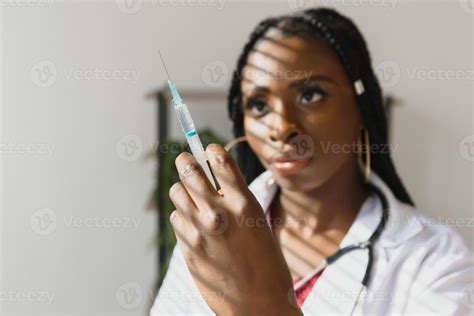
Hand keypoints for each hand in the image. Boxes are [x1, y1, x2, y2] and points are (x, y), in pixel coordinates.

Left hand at [169, 143, 301, 315]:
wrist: (259, 304)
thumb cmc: (267, 263)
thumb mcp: (259, 223)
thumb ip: (235, 200)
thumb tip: (214, 181)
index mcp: (243, 204)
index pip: (219, 161)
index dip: (211, 151)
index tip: (208, 149)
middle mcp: (219, 214)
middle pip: (189, 171)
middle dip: (186, 162)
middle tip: (185, 160)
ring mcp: (200, 231)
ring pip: (177, 194)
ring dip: (183, 191)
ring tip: (190, 196)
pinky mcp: (188, 248)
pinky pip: (177, 220)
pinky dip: (183, 218)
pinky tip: (195, 225)